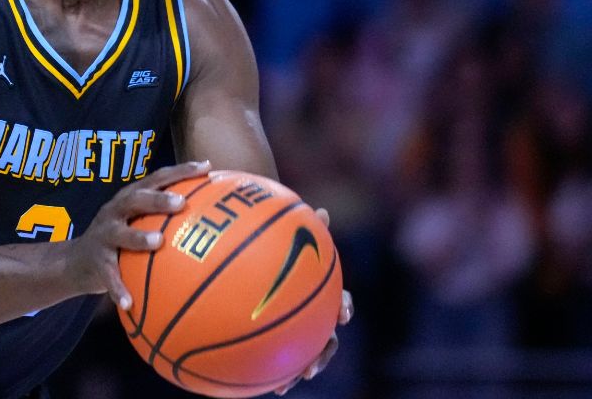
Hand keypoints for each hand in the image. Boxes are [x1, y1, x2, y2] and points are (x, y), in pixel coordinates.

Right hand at [67, 160, 211, 309]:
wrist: (76, 262)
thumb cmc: (121, 241)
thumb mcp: (139, 224)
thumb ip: (166, 219)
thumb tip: (215, 223)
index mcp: (130, 198)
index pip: (157, 178)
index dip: (180, 171)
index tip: (207, 167)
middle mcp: (115, 211)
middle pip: (135, 199)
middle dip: (158, 199)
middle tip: (181, 203)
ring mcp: (103, 235)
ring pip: (119, 233)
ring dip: (138, 237)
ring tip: (158, 242)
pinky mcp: (96, 261)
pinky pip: (108, 275)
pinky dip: (118, 288)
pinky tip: (130, 303)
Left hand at [275, 208, 353, 395]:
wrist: (262, 249)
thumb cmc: (278, 240)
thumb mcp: (290, 232)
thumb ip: (303, 226)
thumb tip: (323, 211)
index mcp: (321, 291)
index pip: (340, 301)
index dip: (343, 308)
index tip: (342, 314)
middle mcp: (314, 313)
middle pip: (325, 339)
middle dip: (320, 356)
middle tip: (310, 368)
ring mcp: (298, 327)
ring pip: (303, 354)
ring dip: (295, 371)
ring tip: (283, 387)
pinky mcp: (278, 336)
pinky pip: (275, 355)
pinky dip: (267, 367)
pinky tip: (248, 378)